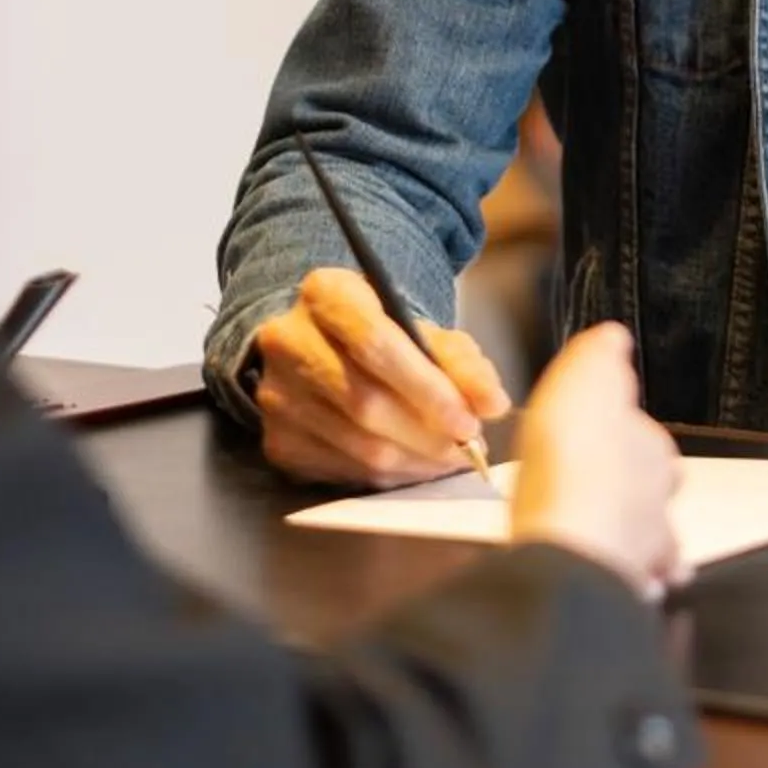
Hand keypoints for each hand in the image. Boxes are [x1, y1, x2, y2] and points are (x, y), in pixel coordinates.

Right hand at [250, 267, 507, 486]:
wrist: (324, 348)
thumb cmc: (383, 334)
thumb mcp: (424, 329)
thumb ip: (462, 361)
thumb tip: (491, 403)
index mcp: (326, 293)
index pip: (376, 343)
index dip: (428, 387)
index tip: (470, 420)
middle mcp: (288, 341)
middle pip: (365, 400)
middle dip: (427, 431)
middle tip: (469, 446)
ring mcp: (277, 395)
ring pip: (356, 442)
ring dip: (415, 459)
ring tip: (451, 457)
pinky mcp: (278, 440)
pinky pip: (343, 469)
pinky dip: (390, 475)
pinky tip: (416, 465)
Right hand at [508, 323, 689, 596]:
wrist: (570, 530)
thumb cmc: (575, 454)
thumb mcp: (584, 377)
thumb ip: (601, 357)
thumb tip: (616, 336)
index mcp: (648, 444)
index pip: (647, 437)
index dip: (629, 439)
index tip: (613, 440)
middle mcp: (654, 495)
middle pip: (656, 492)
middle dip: (642, 495)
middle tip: (616, 497)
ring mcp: (644, 544)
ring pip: (657, 542)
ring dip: (645, 543)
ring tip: (628, 546)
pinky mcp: (622, 583)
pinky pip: (637, 583)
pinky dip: (635, 583)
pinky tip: (627, 585)